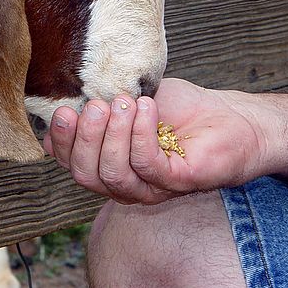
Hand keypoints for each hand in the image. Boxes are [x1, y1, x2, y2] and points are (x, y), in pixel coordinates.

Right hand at [43, 78, 271, 203]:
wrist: (228, 115)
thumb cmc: (178, 108)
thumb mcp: (128, 99)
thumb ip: (98, 104)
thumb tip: (65, 100)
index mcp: (106, 163)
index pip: (69, 163)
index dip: (59, 140)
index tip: (63, 110)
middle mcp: (125, 182)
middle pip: (85, 174)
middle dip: (85, 137)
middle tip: (98, 105)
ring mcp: (151, 187)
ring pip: (113, 174)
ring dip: (113, 134)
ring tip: (125, 103)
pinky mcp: (177, 182)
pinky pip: (148, 164)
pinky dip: (142, 132)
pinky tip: (148, 108)